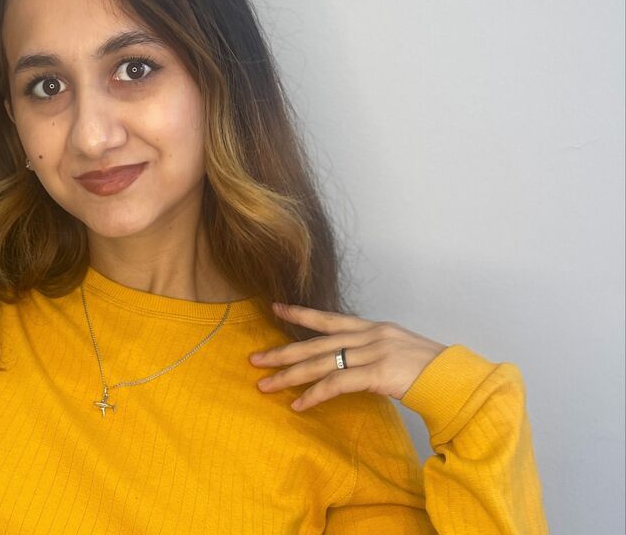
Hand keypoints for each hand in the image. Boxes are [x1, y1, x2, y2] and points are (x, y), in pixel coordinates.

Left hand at [249, 303, 445, 410]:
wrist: (457, 379)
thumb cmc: (431, 370)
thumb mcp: (399, 349)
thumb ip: (373, 350)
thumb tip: (351, 360)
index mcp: (373, 327)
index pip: (329, 318)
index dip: (301, 313)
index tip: (275, 308)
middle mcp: (369, 335)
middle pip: (316, 343)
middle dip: (283, 351)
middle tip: (255, 360)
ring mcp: (373, 353)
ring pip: (320, 363)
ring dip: (290, 376)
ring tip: (265, 385)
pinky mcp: (377, 374)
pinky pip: (336, 385)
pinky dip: (314, 395)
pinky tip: (298, 404)